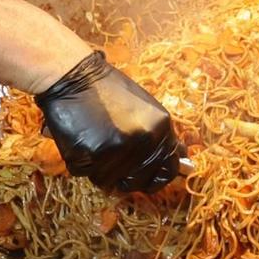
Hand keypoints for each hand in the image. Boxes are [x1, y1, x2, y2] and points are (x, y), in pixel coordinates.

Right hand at [35, 51, 183, 192]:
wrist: (74, 76)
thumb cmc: (108, 90)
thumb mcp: (146, 110)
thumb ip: (160, 138)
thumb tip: (184, 166)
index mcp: (161, 128)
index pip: (168, 171)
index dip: (156, 180)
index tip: (146, 180)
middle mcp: (144, 141)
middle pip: (137, 182)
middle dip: (124, 178)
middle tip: (111, 159)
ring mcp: (119, 149)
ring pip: (108, 181)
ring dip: (99, 169)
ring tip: (94, 142)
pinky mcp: (93, 154)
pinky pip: (86, 174)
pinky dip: (81, 163)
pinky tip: (81, 140)